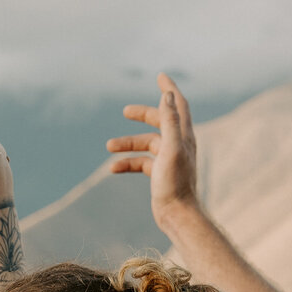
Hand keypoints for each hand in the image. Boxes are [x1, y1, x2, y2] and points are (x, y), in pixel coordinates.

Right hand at [107, 72, 198, 231]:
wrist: (177, 216)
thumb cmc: (175, 184)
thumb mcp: (171, 149)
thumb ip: (170, 121)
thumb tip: (167, 95)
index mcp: (183, 135)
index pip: (178, 105)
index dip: (169, 89)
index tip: (160, 75)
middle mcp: (178, 145)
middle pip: (159, 122)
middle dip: (142, 114)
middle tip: (125, 111)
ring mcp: (168, 160)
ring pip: (146, 144)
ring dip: (127, 143)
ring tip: (108, 147)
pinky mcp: (160, 175)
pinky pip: (141, 163)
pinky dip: (127, 163)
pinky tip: (112, 169)